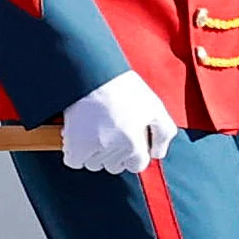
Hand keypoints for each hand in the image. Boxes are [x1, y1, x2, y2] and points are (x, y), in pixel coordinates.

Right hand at [60, 72, 177, 175]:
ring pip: (95, 164)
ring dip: (95, 153)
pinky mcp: (74, 144)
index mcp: (135, 143)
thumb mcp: (155, 106)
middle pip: (115, 166)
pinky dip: (76, 153)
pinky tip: (81, 137)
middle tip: (111, 131)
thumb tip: (158, 154)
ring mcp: (93, 148)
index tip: (128, 140)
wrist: (92, 73)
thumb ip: (164, 133)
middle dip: (115, 154)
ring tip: (95, 132)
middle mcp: (115, 149)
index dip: (134, 153)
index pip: (137, 165)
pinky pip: (74, 161)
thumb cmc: (124, 87)